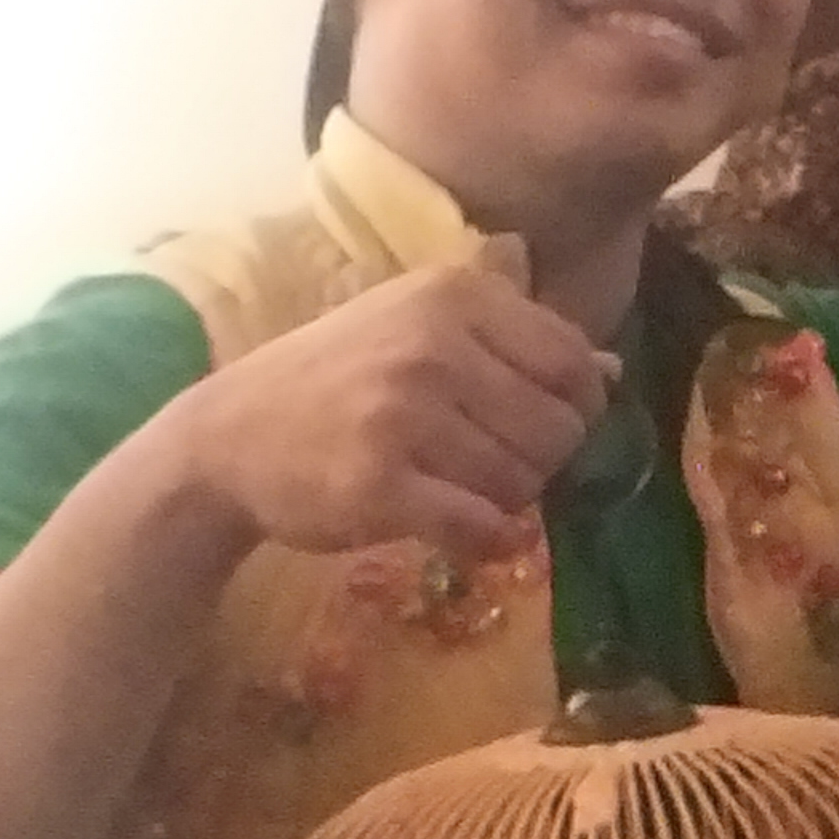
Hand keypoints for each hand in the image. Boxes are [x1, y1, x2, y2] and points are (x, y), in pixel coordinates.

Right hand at [171, 237, 608, 558]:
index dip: (573, 410)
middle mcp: (434, 345)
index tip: (529, 426)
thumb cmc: (336, 380)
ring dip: (504, 503)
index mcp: (455, 295)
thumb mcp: (419, 330)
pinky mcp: (380, 485)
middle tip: (485, 467)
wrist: (227, 436)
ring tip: (454, 489)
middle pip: (560, 430)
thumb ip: (514, 344)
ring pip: (524, 483)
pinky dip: (484, 543)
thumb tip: (611, 371)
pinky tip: (458, 531)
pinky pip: (482, 529)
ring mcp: (405, 414)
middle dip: (538, 463)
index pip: (574, 364)